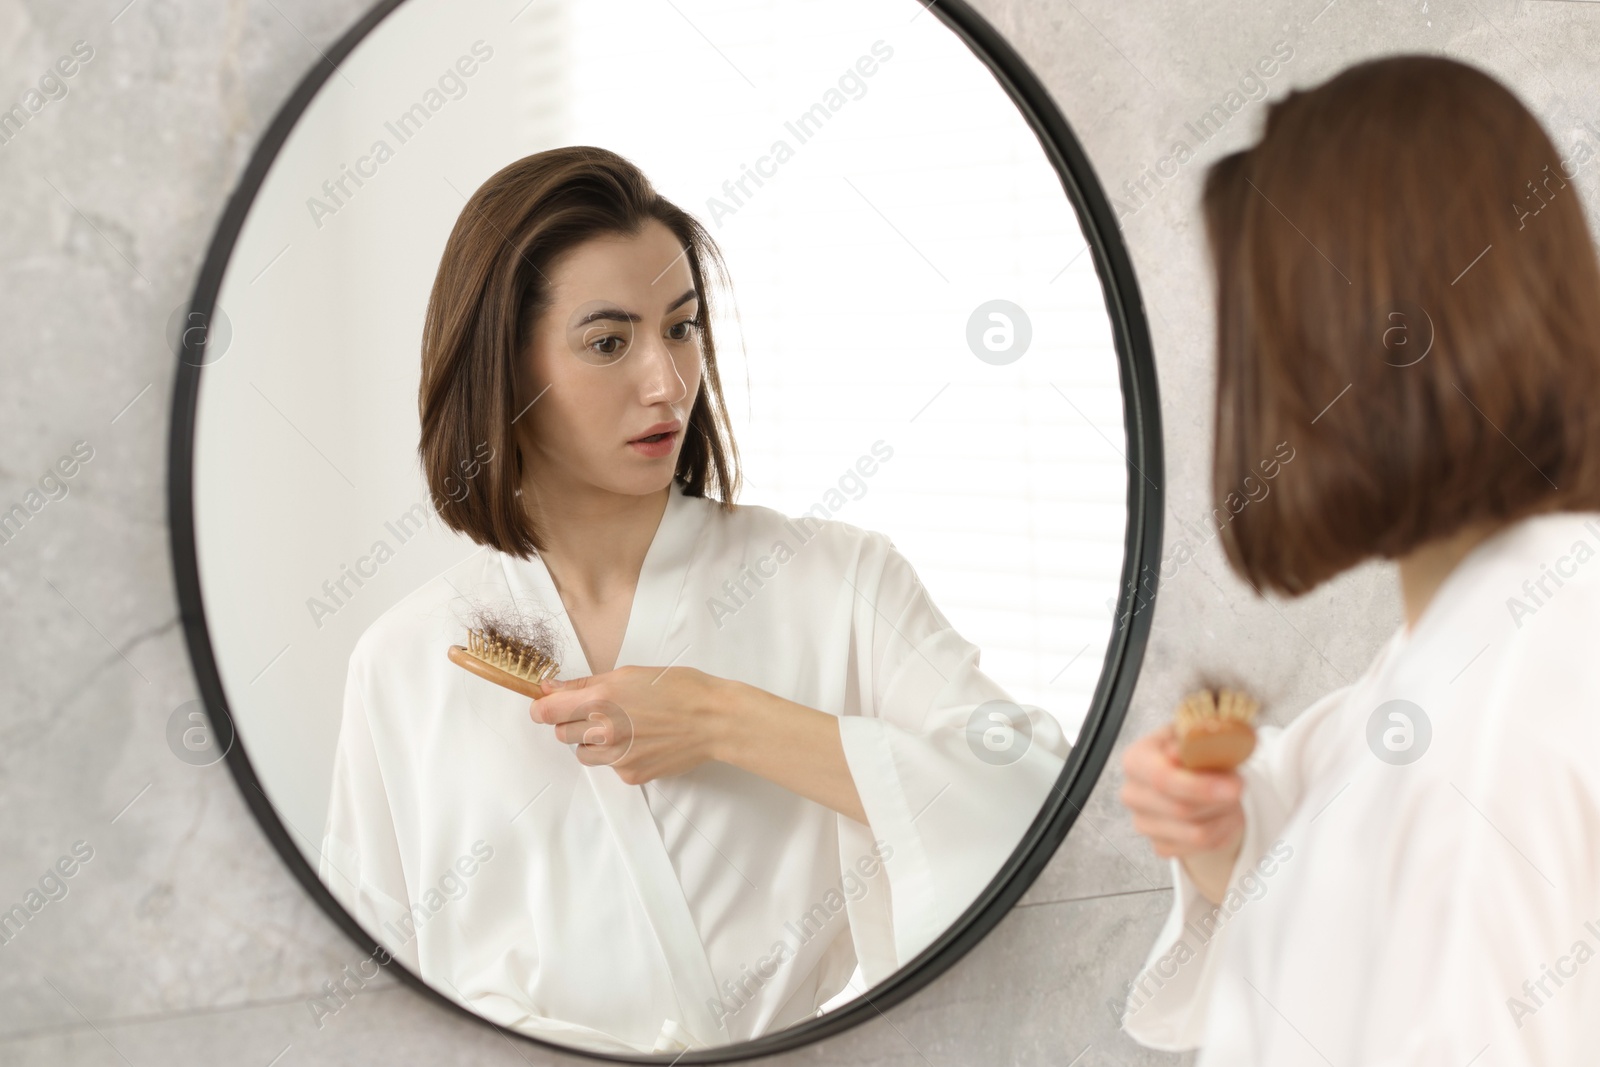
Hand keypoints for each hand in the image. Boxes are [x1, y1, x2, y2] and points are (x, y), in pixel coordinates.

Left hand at [529, 665, 726, 785]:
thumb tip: (551, 688)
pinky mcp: (630, 774)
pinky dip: (618, 756)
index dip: (542, 708)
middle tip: (597, 713)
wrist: (713, 719)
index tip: (547, 706)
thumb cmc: (678, 689)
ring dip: (592, 742)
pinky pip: (609, 767)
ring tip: (622, 727)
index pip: (546, 711)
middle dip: (571, 723)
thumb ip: (585, 684)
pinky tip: (641, 741)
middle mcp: (604, 730)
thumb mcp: (629, 673)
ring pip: (582, 754)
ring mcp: (617, 756)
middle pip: (560, 734)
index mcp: (601, 699)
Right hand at [1120, 724, 1244, 902]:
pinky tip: (1224, 814)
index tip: (1235, 786)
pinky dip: (1222, 833)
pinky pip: (1200, 849)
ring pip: (1196, 834)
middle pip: (1181, 809)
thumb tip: (1204, 739)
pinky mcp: (1159, 845)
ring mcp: (1143, 823)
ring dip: (1225, 817)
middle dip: (1220, 801)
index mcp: (1135, 760)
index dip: (1201, 786)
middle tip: (1240, 787)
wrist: (1190, 776)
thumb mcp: (1196, 736)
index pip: (1162, 778)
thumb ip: (1200, 736)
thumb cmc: (1192, 753)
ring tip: (1233, 799)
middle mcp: (1132, 793)